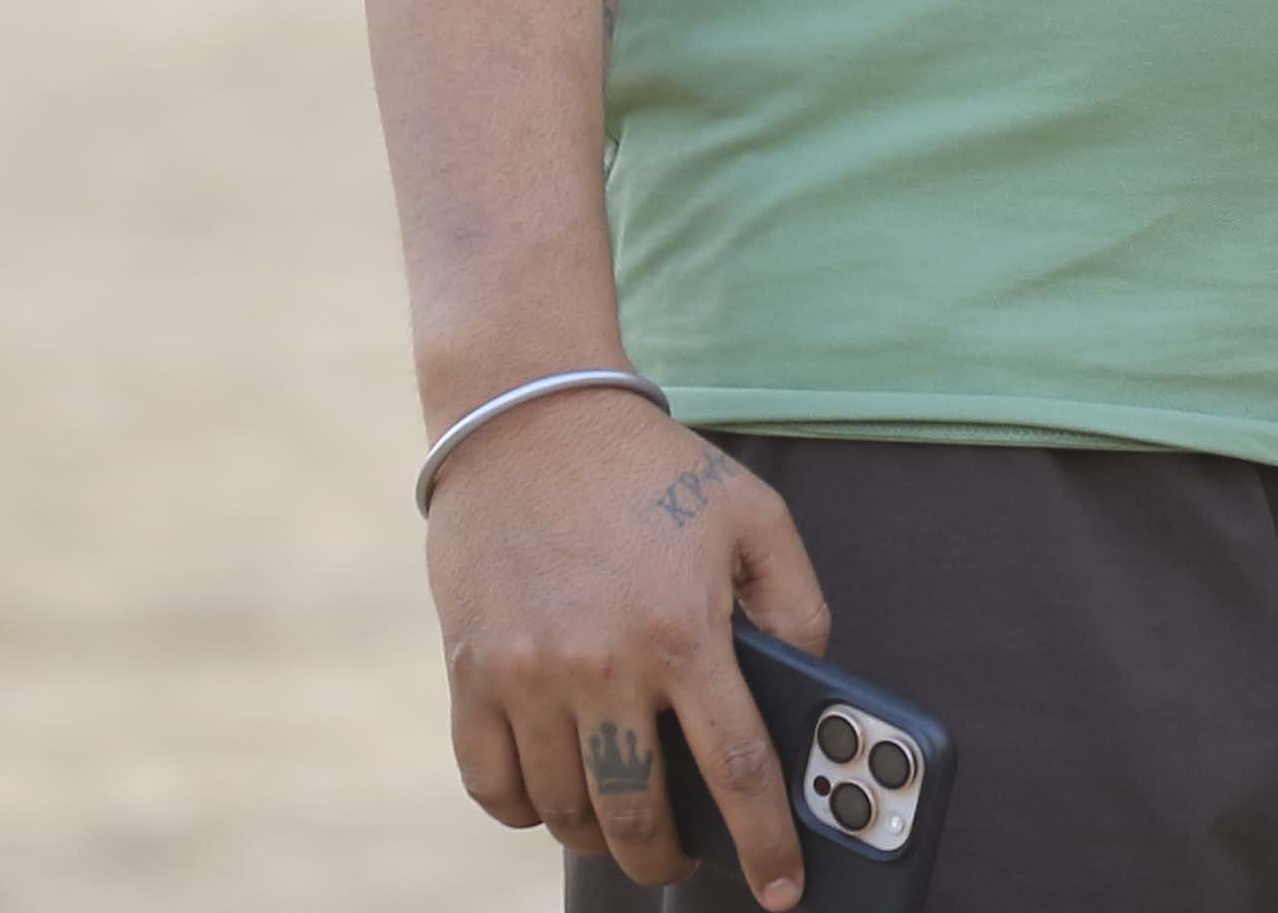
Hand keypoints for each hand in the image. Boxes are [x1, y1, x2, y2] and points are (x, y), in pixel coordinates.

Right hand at [425, 388, 834, 907]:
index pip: (737, 773)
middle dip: (668, 860)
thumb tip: (807, 690)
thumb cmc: (651, 468)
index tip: (779, 891)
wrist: (532, 413)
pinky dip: (524, 810)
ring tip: (621, 817)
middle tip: (682, 857)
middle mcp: (602, 663)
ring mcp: (528, 673)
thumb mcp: (755, 516)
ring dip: (599, 833)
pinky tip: (552, 795)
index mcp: (684, 630)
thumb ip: (797, 606)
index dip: (765, 844)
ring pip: (565, 811)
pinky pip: (491, 785)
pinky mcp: (470, 671)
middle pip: (638, 817)